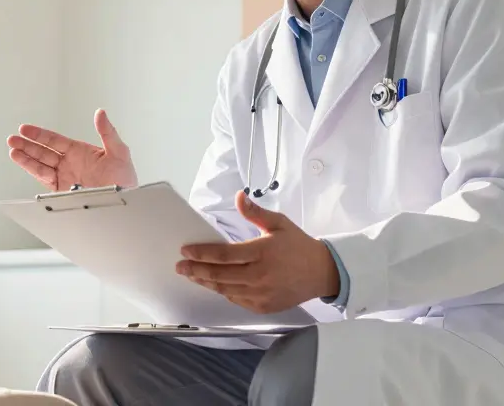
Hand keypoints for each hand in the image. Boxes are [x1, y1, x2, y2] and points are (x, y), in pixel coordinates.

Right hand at [6, 109, 138, 191]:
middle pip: (43, 152)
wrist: (126, 204)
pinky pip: (44, 181)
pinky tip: (23, 166)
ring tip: (12, 150)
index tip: (25, 129)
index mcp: (80, 152)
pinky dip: (33, 173)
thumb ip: (108, 132)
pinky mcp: (62, 193)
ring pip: (40, 166)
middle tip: (12, 139)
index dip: (39, 134)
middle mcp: (69, 164)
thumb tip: (100, 112)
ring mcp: (65, 178)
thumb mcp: (119, 152)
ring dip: (25, 159)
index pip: (54, 140)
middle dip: (27, 145)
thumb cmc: (125, 179)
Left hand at [176, 191, 337, 313]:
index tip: (186, 251)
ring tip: (192, 275)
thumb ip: (255, 212)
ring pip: (225, 290)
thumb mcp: (279, 223)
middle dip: (196, 270)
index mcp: (262, 252)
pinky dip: (224, 292)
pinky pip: (237, 300)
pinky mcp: (264, 307)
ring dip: (206, 282)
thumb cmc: (299, 246)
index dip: (202, 254)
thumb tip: (239, 196)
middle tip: (180, 266)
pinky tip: (215, 285)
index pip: (224, 255)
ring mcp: (261, 294)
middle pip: (220, 275)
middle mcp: (260, 276)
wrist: (323, 273)